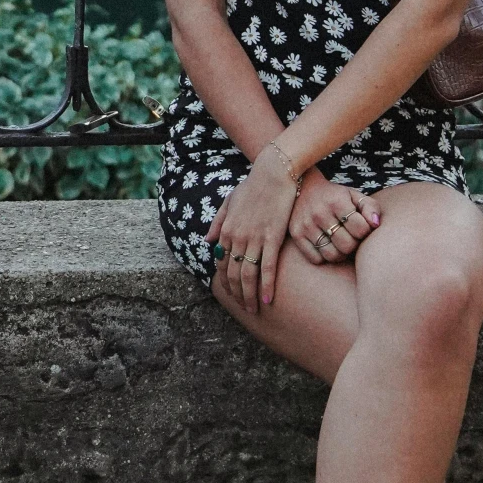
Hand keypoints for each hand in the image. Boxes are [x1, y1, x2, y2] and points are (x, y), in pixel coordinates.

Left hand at [208, 144, 301, 311]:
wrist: (273, 172)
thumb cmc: (253, 185)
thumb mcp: (229, 201)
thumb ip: (217, 222)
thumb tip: (208, 241)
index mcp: (226, 229)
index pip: (222, 263)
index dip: (226, 281)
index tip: (232, 294)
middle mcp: (237, 236)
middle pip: (233, 273)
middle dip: (237, 294)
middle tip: (244, 309)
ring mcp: (254, 237)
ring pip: (248, 274)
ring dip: (249, 295)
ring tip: (253, 310)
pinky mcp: (272, 237)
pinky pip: (268, 266)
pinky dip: (266, 285)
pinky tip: (267, 299)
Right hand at [288, 171, 380, 265]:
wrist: (302, 187)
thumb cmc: (335, 196)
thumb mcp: (354, 195)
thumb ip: (370, 208)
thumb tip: (375, 224)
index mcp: (337, 201)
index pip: (360, 229)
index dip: (365, 232)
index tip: (360, 227)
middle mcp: (319, 213)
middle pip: (347, 245)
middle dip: (353, 244)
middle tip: (351, 237)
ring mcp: (306, 224)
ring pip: (332, 255)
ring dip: (340, 254)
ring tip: (340, 244)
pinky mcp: (296, 234)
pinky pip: (316, 259)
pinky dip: (324, 257)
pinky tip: (326, 245)